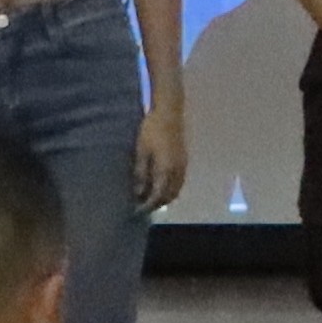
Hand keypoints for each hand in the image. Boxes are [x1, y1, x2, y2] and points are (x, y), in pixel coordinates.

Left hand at [132, 97, 189, 212]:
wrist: (169, 112)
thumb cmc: (151, 130)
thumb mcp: (141, 151)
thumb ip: (140, 173)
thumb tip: (138, 192)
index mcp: (166, 169)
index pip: (158, 195)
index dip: (148, 205)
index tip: (137, 210)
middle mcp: (177, 170)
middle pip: (170, 195)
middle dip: (157, 204)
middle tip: (143, 206)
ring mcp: (183, 164)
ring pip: (177, 189)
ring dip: (166, 197)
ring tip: (152, 198)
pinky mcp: (184, 159)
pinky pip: (180, 181)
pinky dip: (172, 188)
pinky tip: (162, 185)